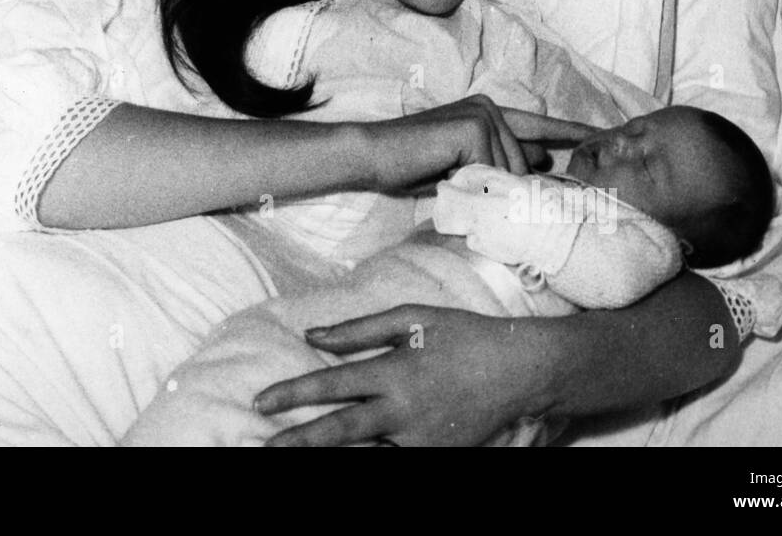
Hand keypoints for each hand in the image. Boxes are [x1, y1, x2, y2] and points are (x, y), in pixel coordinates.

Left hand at [253, 305, 557, 446]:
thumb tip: (313, 334)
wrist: (521, 372)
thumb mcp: (412, 319)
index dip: (292, 394)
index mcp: (394, 373)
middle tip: (263, 448)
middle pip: (339, 432)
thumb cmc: (464, 336)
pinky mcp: (435, 456)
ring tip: (294, 457)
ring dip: (328, 457)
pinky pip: (390, 461)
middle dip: (297, 442)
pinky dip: (366, 459)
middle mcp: (402, 412)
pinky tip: (345, 458)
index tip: (260, 401)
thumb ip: (359, 329)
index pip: (331, 385)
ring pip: (362, 455)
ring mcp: (419, 441)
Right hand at [367, 96, 591, 191]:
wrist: (374, 156)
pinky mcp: (472, 128)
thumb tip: (541, 162)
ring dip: (483, 185)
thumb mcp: (464, 163)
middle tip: (461, 185)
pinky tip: (444, 172)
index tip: (601, 134)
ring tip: (446, 176)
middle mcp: (489, 107)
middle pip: (523, 164)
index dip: (569, 131)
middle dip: (503, 186)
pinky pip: (490, 171)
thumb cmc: (413, 164)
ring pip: (509, 171)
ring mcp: (482, 115)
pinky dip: (470, 181)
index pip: (538, 124)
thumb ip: (499, 160)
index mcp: (489, 112)